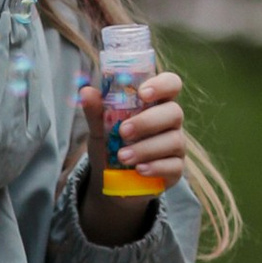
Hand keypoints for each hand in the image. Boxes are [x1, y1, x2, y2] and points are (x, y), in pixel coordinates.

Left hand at [79, 64, 187, 192]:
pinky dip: (156, 167)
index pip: (171, 84)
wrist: (111, 179)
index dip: (162, 85)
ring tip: (122, 156)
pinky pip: (174, 166)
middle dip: (147, 121)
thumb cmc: (112, 143)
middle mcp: (170, 121)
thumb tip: (85, 92)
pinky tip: (139, 170)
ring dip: (146, 148)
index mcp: (156, 102)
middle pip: (174, 112)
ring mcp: (176, 145)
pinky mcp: (176, 168)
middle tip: (123, 131)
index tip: (142, 93)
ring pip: (174, 140)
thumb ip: (95, 111)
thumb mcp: (100, 128)